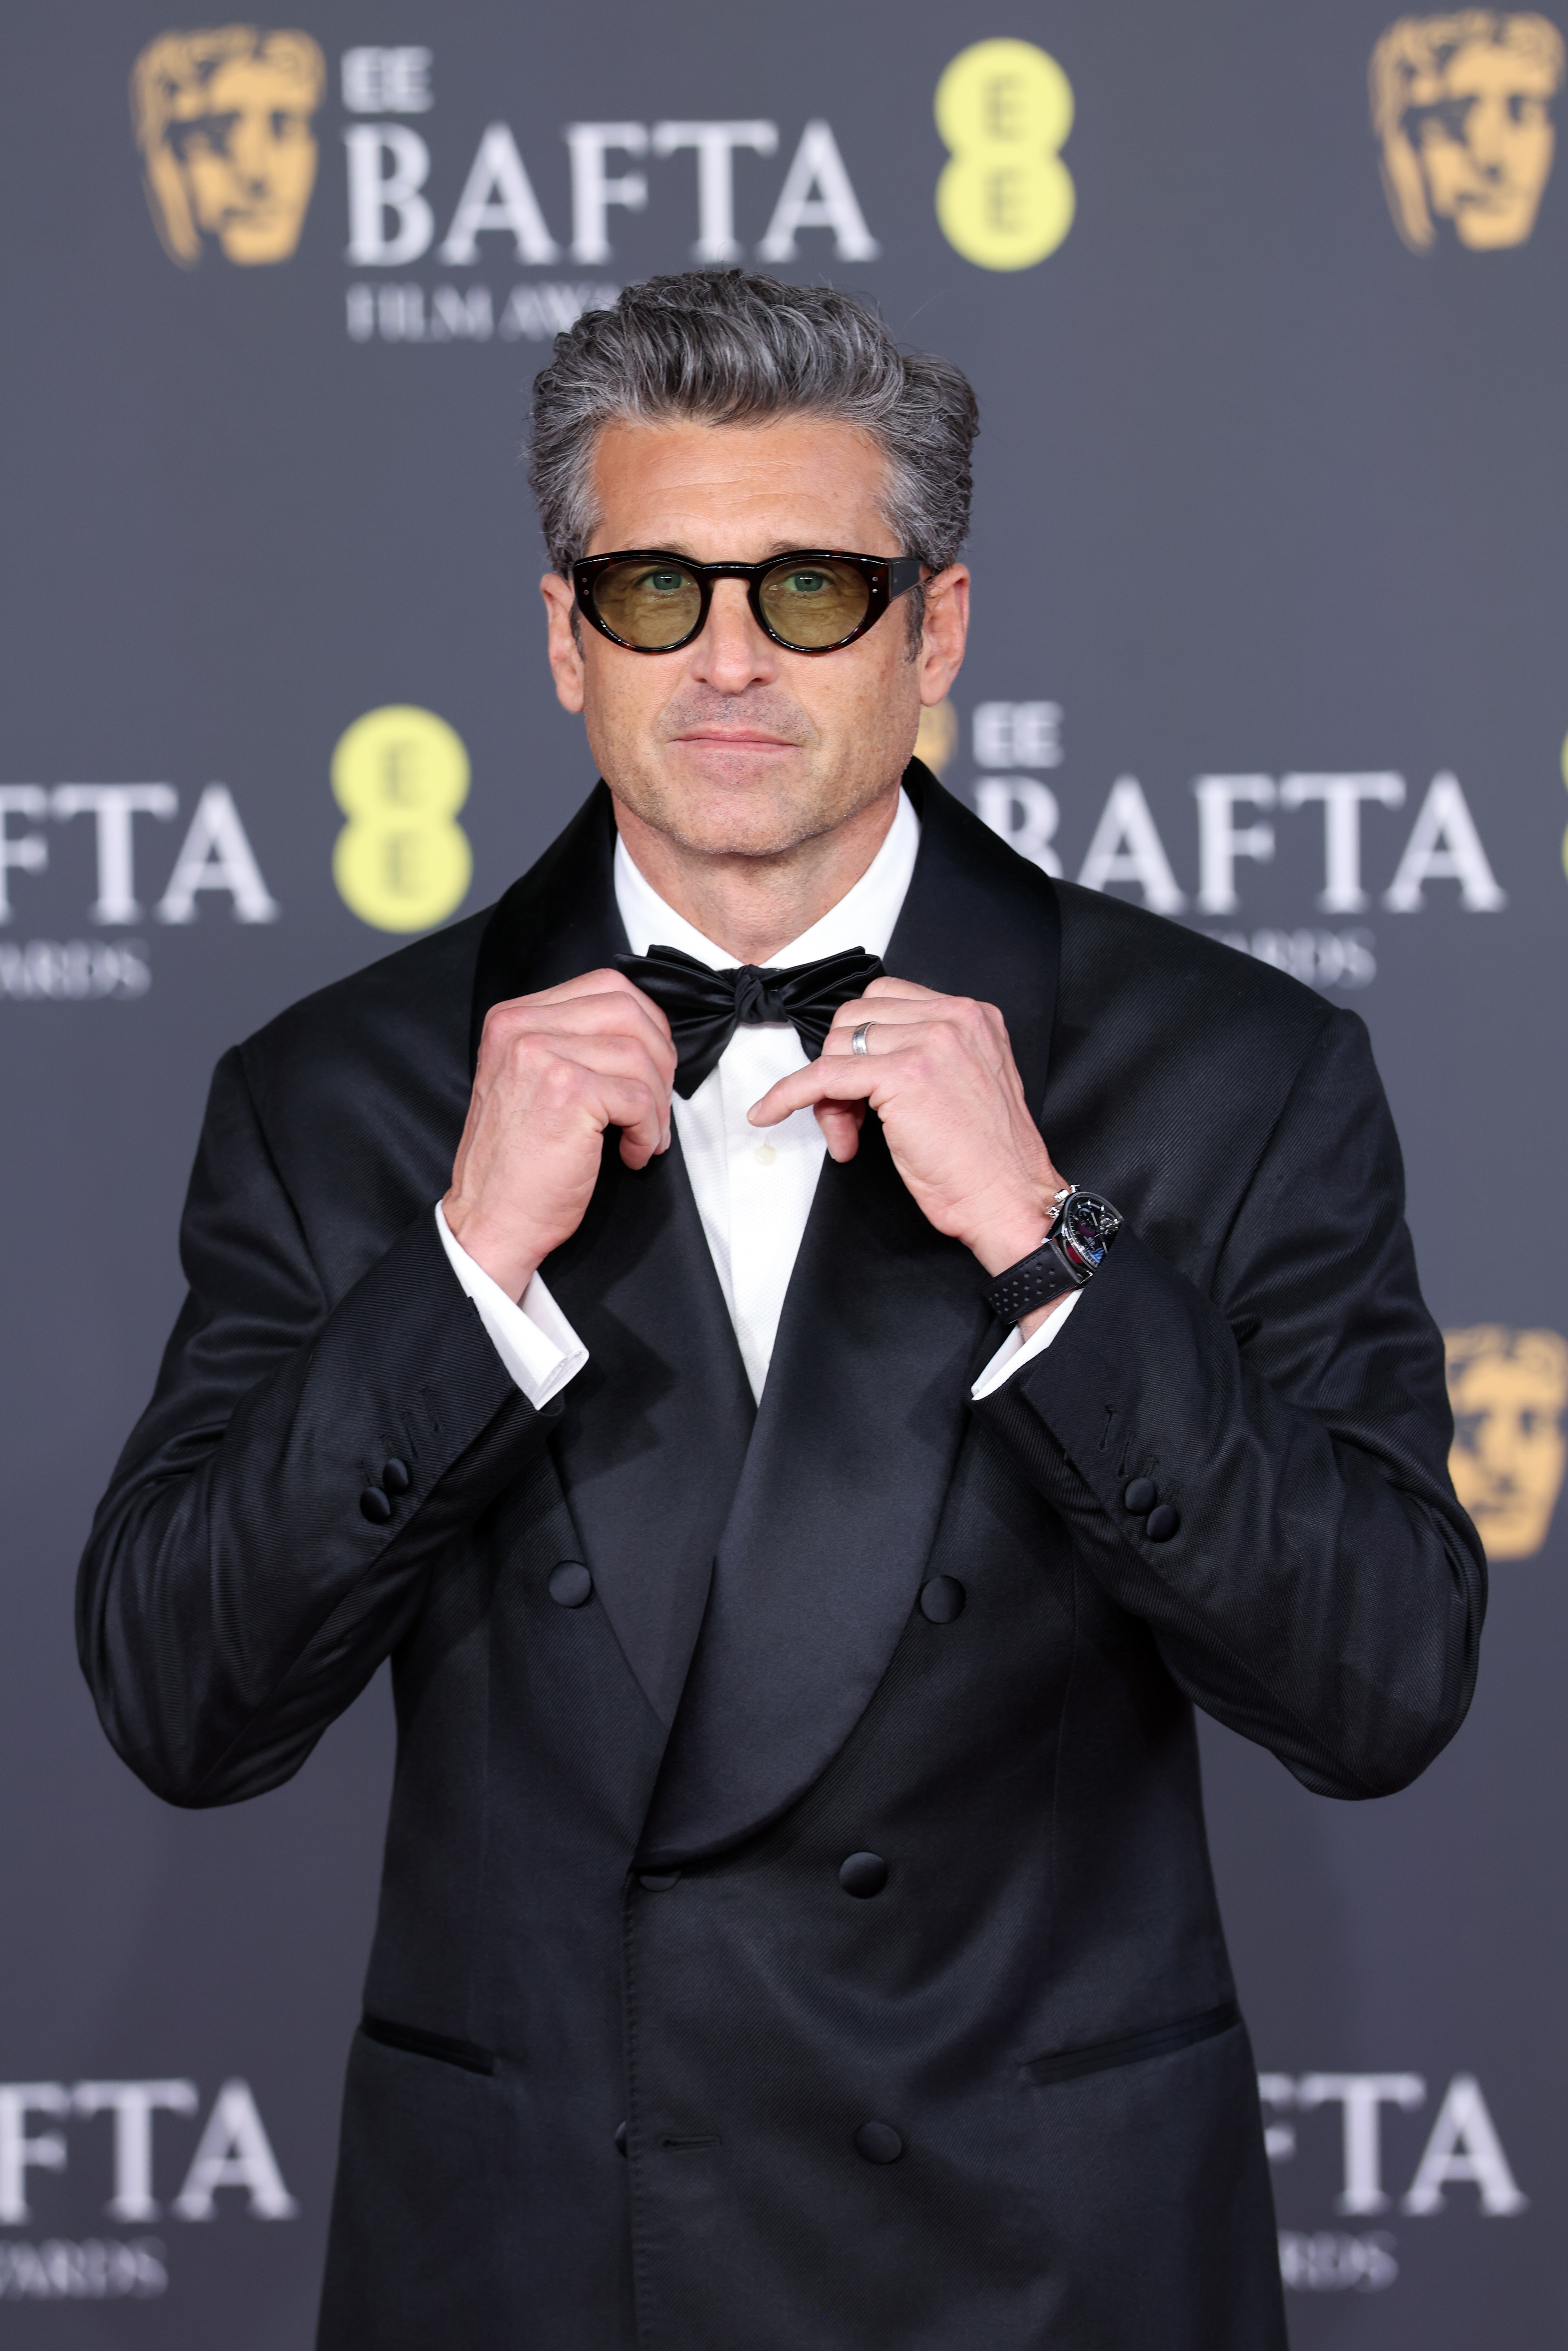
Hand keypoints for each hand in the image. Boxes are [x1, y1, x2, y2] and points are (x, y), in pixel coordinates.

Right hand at [444, 969, 675, 1299]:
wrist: (491, 1220)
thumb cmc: (517, 1165)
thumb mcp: (533, 1082)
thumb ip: (573, 1046)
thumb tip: (643, 1035)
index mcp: (513, 1020)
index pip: (605, 986)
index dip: (646, 1023)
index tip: (652, 1063)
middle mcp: (522, 1029)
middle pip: (628, 1009)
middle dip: (660, 1057)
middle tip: (657, 1102)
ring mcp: (542, 1056)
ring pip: (639, 1054)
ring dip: (657, 1102)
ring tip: (645, 1135)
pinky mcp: (567, 1092)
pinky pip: (639, 1097)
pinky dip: (649, 1130)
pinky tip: (632, 1153)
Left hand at [748, 976, 1070, 1283]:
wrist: (1011, 1200)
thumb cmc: (988, 1160)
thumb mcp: (961, 1085)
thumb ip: (920, 1058)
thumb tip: (857, 1069)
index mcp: (971, 1015)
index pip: (885, 1001)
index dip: (860, 1044)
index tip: (859, 1084)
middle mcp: (953, 1017)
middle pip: (856, 1019)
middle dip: (841, 1065)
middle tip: (851, 1118)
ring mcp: (930, 1042)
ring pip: (839, 1046)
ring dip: (830, 1093)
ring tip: (852, 1135)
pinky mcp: (903, 1076)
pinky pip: (823, 1075)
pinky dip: (788, 1094)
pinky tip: (770, 1111)